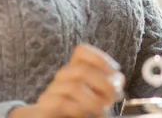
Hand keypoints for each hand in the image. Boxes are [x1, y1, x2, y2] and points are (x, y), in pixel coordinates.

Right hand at [9, 44, 124, 117]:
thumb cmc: (86, 105)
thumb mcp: (102, 92)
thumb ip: (112, 82)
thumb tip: (116, 81)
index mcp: (76, 67)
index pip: (81, 51)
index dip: (100, 58)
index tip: (115, 71)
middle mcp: (63, 75)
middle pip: (82, 70)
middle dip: (104, 84)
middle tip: (115, 97)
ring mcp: (52, 89)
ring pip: (74, 87)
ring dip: (94, 101)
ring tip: (103, 112)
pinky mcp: (45, 105)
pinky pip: (61, 102)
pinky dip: (78, 110)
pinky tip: (86, 116)